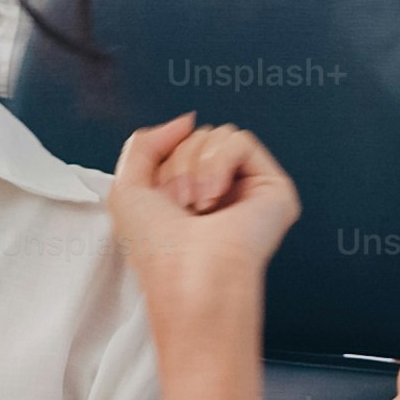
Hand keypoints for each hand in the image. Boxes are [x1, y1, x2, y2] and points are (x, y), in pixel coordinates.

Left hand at [108, 112, 295, 399]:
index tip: (162, 200)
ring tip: (200, 206)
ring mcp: (248, 190)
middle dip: (178, 165)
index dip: (161, 165)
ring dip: (195, 167)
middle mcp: (221, 193)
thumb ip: (144, 143)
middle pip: (196, 136)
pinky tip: (216, 199)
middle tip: (182, 206)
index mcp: (189, 196)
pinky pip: (240, 140)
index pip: (176, 145)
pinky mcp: (273, 189)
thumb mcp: (126, 188)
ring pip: (217, 135)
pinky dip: (219, 163)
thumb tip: (187, 120)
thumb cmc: (159, 253)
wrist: (191, 279)